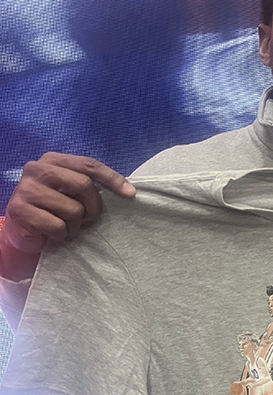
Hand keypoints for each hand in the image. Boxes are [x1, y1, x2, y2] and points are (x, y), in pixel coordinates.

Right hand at [1, 153, 134, 279]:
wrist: (23, 232)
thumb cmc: (53, 210)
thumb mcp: (71, 192)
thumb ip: (88, 185)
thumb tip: (127, 190)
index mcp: (53, 160)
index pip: (89, 165)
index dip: (112, 179)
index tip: (130, 193)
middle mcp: (37, 169)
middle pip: (84, 185)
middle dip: (92, 207)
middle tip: (87, 218)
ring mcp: (26, 189)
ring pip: (73, 209)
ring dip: (75, 225)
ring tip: (65, 225)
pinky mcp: (20, 210)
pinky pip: (58, 226)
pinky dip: (61, 234)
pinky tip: (52, 233)